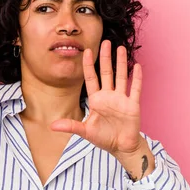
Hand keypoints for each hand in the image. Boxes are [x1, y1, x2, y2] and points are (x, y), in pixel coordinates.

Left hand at [50, 40, 144, 156]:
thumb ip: (70, 126)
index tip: (86, 51)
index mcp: (96, 100)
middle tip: (105, 42)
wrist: (121, 147)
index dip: (89, 65)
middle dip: (105, 58)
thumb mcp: (85, 131)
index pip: (91, 79)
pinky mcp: (132, 105)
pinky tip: (137, 66)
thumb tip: (52, 126)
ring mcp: (121, 99)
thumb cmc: (104, 138)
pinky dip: (136, 78)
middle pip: (107, 73)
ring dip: (121, 63)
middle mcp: (109, 96)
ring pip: (121, 77)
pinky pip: (135, 89)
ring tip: (120, 48)